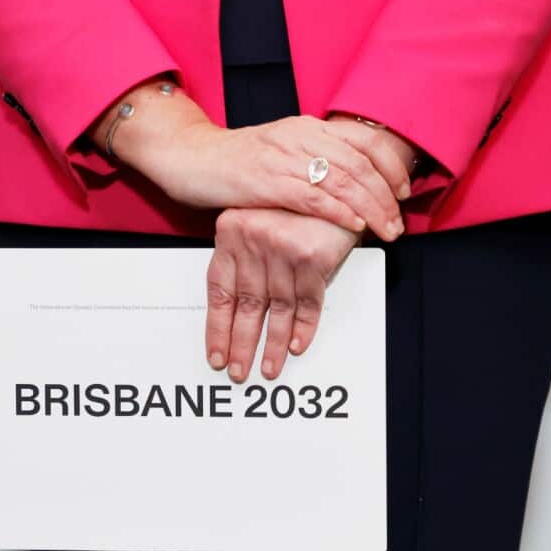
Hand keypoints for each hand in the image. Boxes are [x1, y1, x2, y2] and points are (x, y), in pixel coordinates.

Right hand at [124, 110, 409, 241]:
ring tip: (386, 230)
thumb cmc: (235, 161)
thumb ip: (314, 159)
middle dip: (386, 197)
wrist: (190, 157)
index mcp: (308, 127)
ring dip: (371, 209)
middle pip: (361, 164)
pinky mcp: (267, 182)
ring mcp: (284, 158)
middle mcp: (301, 136)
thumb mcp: (282, 150)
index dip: (390, 167)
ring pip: (343, 182)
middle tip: (398, 222)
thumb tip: (351, 182)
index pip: (365, 141)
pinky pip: (313, 198)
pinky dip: (339, 212)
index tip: (403, 192)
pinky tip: (355, 225)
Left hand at [205, 208, 358, 382]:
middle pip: (246, 305)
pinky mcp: (311, 256)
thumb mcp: (259, 219)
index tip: (216, 353)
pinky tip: (297, 347)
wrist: (334, 178)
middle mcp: (252, 241)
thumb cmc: (296, 202)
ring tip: (268, 368)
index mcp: (231, 233)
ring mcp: (281, 248)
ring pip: (276, 309)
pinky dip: (303, 327)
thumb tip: (237, 304)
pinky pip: (307, 301)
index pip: (219, 291)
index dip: (218, 327)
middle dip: (241, 344)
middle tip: (237, 372)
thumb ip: (246, 254)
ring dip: (273, 344)